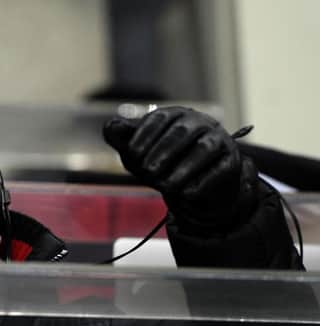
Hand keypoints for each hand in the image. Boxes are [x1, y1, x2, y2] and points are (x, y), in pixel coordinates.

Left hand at [103, 106, 257, 230]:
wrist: (194, 185)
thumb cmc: (161, 161)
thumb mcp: (139, 152)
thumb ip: (123, 138)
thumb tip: (110, 127)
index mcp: (174, 116)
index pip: (159, 119)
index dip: (144, 135)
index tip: (131, 154)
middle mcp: (199, 123)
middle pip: (182, 132)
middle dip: (163, 151)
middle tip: (148, 171)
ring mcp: (218, 141)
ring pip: (204, 148)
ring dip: (183, 168)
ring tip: (165, 186)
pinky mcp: (230, 162)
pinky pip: (220, 169)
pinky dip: (203, 182)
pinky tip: (185, 194)